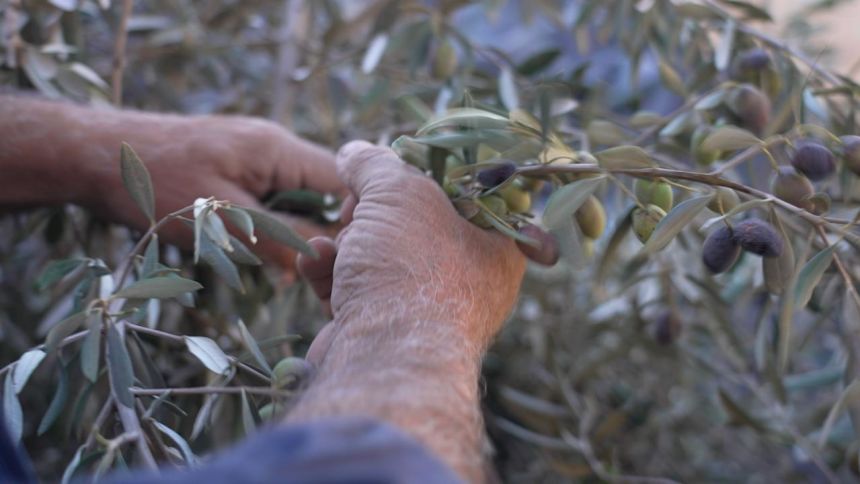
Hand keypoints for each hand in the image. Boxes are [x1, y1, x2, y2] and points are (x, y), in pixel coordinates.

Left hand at [80, 112, 344, 270]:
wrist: (96, 155)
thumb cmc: (158, 186)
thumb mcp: (223, 222)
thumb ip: (280, 237)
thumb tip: (327, 258)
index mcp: (278, 149)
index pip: (343, 181)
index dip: (356, 220)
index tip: (351, 260)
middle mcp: (274, 145)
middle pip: (325, 189)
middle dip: (325, 229)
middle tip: (318, 272)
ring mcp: (255, 152)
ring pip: (300, 195)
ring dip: (298, 229)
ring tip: (289, 267)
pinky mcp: (237, 164)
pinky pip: (274, 194)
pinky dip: (274, 221)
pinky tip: (262, 250)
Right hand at [298, 141, 525, 359]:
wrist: (382, 358)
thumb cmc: (410, 268)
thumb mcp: (398, 192)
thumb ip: (376, 164)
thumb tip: (354, 152)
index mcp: (495, 244)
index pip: (459, 192)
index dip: (418, 174)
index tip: (389, 171)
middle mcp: (468, 278)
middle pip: (410, 222)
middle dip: (370, 213)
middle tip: (357, 211)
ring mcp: (424, 308)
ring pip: (377, 252)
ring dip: (346, 242)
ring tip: (338, 246)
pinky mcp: (383, 329)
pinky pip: (357, 286)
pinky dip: (334, 273)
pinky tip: (318, 265)